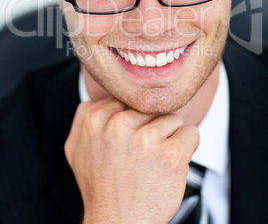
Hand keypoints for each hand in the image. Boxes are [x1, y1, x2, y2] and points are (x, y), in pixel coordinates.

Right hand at [64, 98, 198, 223]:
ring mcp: (145, 139)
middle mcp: (118, 125)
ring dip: (168, 138)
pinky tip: (171, 164)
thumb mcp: (77, 149)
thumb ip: (85, 116)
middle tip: (140, 155)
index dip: (133, 121)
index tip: (129, 141)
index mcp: (95, 119)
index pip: (128, 99)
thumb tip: (101, 95)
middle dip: (150, 127)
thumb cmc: (101, 187)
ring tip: (154, 161)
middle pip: (150, 107)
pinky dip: (187, 147)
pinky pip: (190, 133)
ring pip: (171, 118)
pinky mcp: (171, 154)